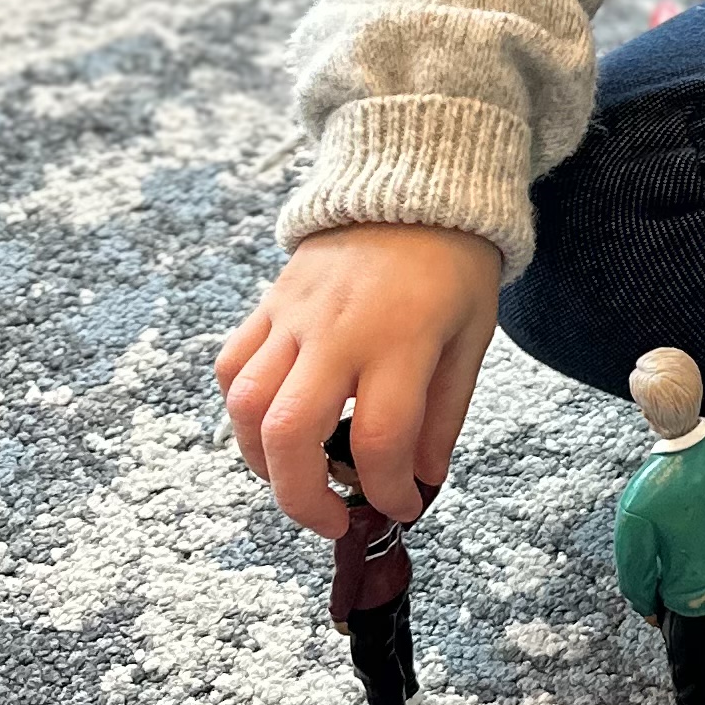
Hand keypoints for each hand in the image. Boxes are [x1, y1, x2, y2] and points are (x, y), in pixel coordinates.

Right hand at [214, 224, 503, 537]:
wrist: (415, 184)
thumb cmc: (453, 265)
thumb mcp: (472, 338)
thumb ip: (445, 414)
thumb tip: (421, 480)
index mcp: (400, 339)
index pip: (380, 439)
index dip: (387, 491)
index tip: (401, 507)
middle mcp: (336, 330)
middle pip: (289, 432)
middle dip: (301, 498)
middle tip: (331, 521)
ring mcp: (293, 316)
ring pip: (244, 404)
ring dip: (262, 461)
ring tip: (300, 478)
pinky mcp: (269, 303)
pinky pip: (232, 365)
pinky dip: (242, 408)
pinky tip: (274, 424)